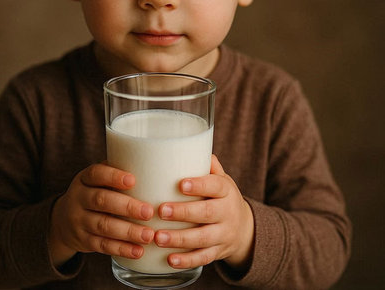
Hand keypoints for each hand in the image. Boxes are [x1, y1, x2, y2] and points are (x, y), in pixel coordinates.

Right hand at [49, 163, 154, 266]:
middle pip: (101, 201)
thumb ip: (117, 172)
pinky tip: (138, 250)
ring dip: (128, 231)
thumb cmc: (93, 193)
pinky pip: (103, 245)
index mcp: (84, 179)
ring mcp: (79, 221)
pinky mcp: (83, 241)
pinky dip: (122, 249)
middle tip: (149, 212)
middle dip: (127, 207)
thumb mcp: (97, 180)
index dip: (113, 176)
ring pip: (103, 225)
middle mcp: (78, 198)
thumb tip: (151, 166)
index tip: (133, 180)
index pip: (96, 174)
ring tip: (149, 234)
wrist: (63, 220)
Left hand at [154, 154, 253, 270]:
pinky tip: (170, 260)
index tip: (181, 184)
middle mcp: (227, 212)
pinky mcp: (219, 252)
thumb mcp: (221, 179)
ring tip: (158, 237)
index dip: (199, 185)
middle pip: (207, 213)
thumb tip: (190, 143)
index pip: (215, 186)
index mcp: (226, 190)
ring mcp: (224, 234)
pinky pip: (203, 258)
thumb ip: (207, 165)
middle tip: (162, 210)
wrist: (245, 229)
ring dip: (180, 239)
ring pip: (203, 239)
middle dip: (184, 213)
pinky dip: (187, 260)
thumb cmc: (222, 197)